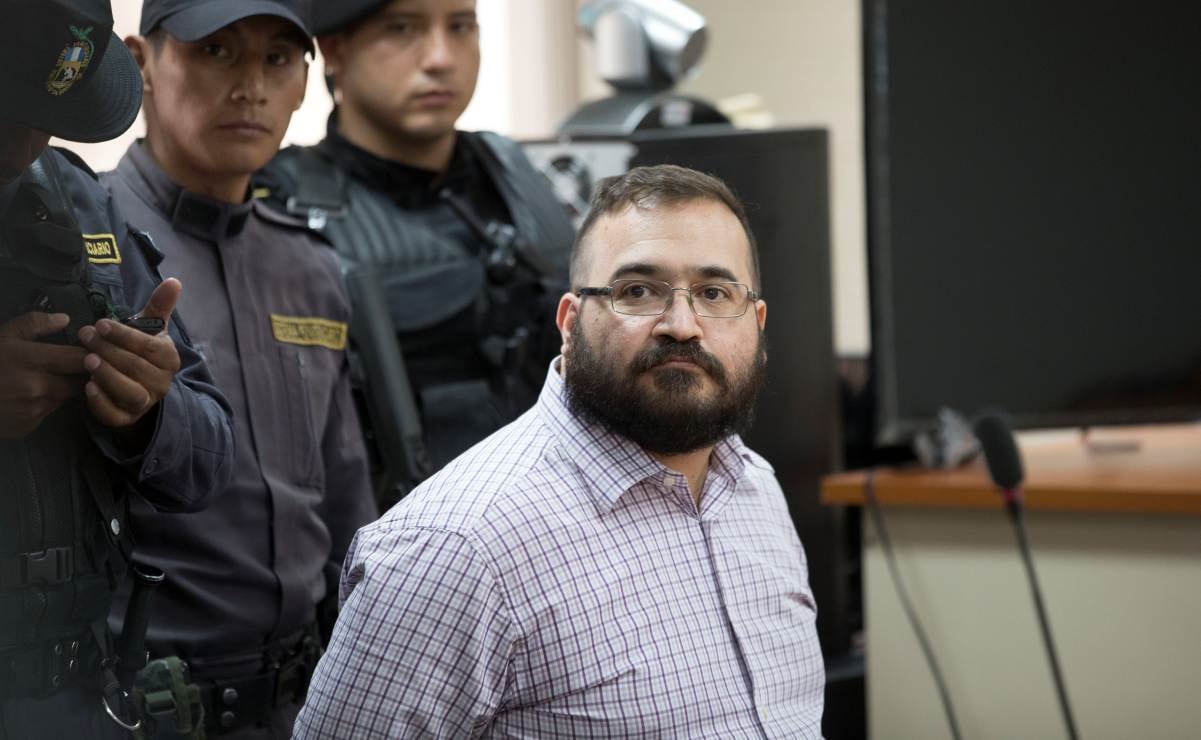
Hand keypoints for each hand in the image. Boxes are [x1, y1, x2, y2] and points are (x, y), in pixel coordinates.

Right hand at [0, 312, 86, 438]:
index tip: (91, 353)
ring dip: (60, 391)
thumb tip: (65, 319)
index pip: (81, 359)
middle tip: (71, 369)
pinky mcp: (27, 427)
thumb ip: (35, 324)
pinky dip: (43, 405)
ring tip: (45, 381)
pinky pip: (46, 414)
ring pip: (63, 400)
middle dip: (78, 377)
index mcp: (33, 360)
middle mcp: (37, 387)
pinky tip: (28, 397)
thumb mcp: (3, 335)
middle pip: (78, 384)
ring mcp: (33, 410)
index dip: (90, 356)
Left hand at [78, 278, 182, 429]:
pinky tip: (88, 388)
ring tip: (88, 360)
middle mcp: (161, 382)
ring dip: (108, 376)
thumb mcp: (151, 330)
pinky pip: (116, 415)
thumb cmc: (142, 353)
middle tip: (84, 336)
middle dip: (109, 350)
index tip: (100, 324)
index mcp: (168, 359)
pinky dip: (102, 403)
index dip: (124, 335)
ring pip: (129, 392)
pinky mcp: (128, 419)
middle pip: (136, 367)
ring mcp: (145, 402)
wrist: (141, 389)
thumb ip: (159, 306)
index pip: (148, 346)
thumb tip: (174, 281)